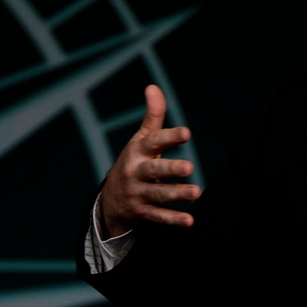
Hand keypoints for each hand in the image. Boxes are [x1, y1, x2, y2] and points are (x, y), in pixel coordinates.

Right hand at [99, 84, 200, 236]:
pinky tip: (190, 220)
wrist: (110, 200)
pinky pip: (158, 217)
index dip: (169, 136)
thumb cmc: (133, 162)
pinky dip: (173, 220)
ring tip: (196, 192)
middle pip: (154, 170)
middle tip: (189, 167)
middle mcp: (136, 172)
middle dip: (170, 169)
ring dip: (177, 194)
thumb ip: (152, 116)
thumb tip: (153, 86)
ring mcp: (138, 193)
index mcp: (137, 151)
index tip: (186, 133)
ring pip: (158, 194)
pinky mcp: (142, 213)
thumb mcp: (140, 139)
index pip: (153, 141)